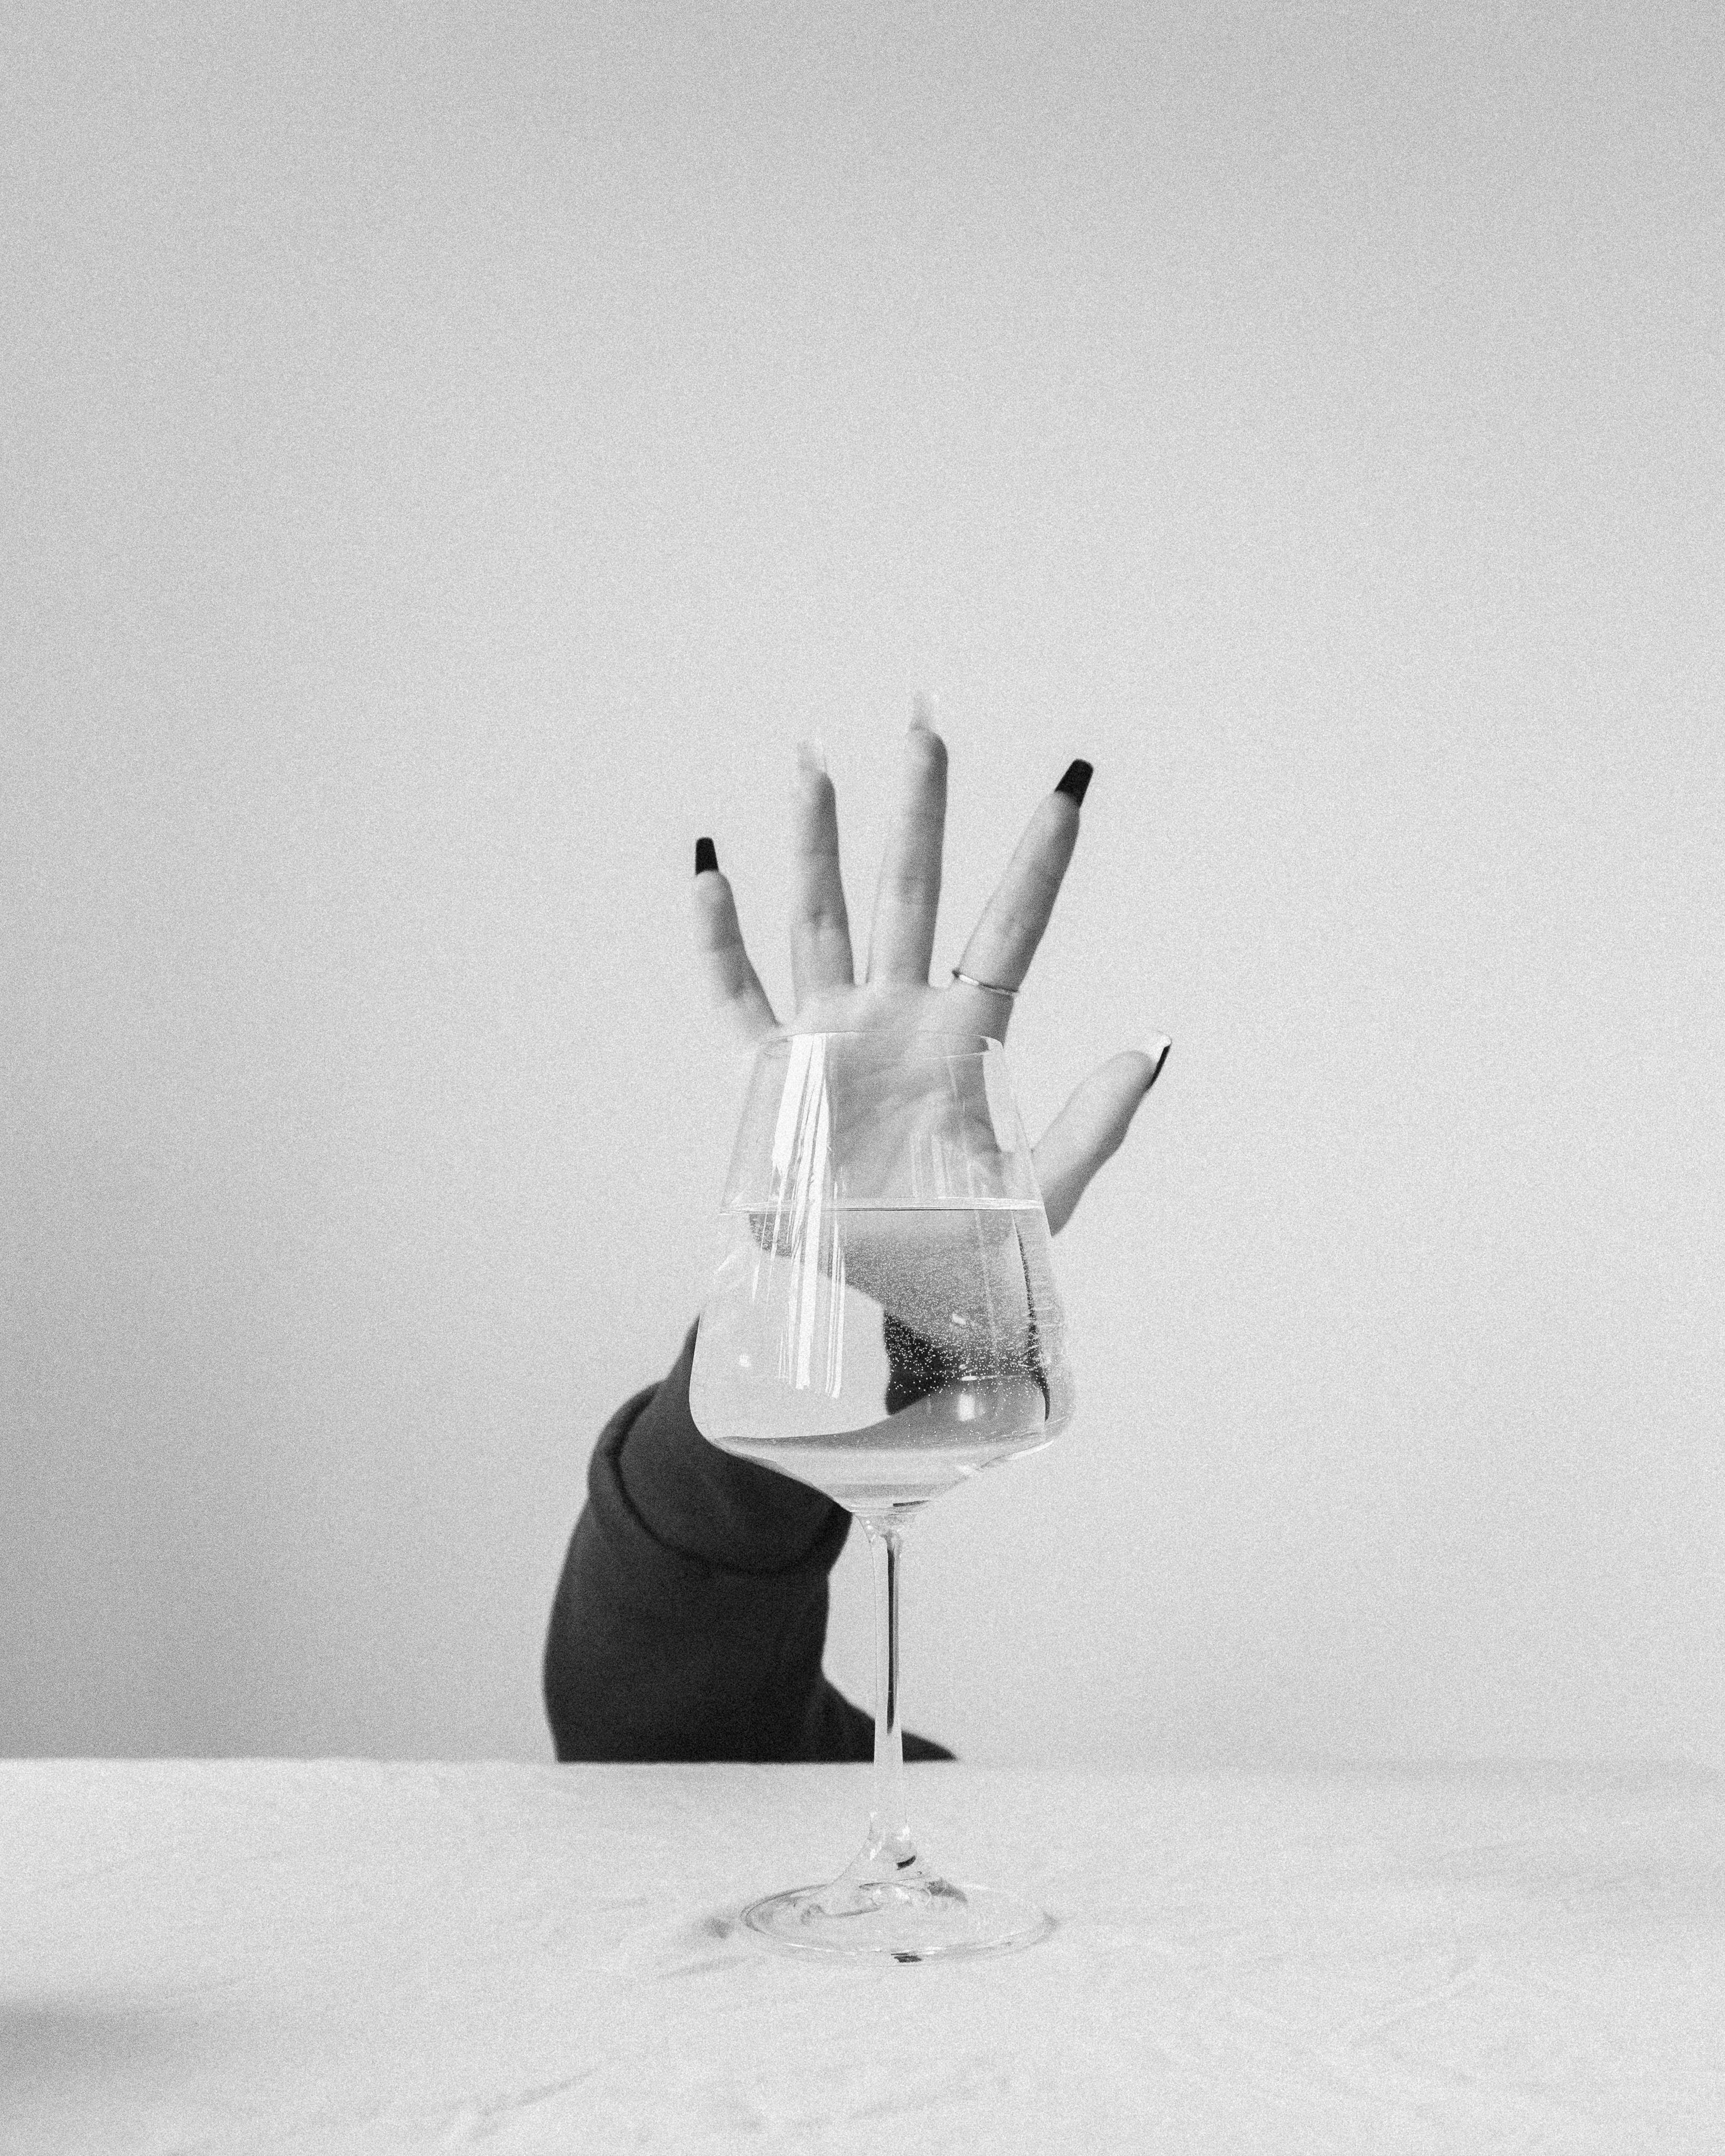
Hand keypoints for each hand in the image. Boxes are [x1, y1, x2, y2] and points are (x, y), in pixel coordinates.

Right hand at [694, 701, 1168, 1239]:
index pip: (1011, 927)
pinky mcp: (774, 1075)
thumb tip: (1154, 1044)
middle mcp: (898, 1019)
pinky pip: (738, 997)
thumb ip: (1094, 1121)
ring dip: (818, 841)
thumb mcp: (1042, 1191)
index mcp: (968, 1038)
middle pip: (910, 890)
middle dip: (920, 806)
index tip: (1072, 786)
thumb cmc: (968, 1255)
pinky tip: (712, 874)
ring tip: (816, 759)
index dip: (1041, 860)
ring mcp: (832, 1038)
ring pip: (822, 917)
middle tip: (927, 715)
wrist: (880, 1316)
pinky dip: (719, 943)